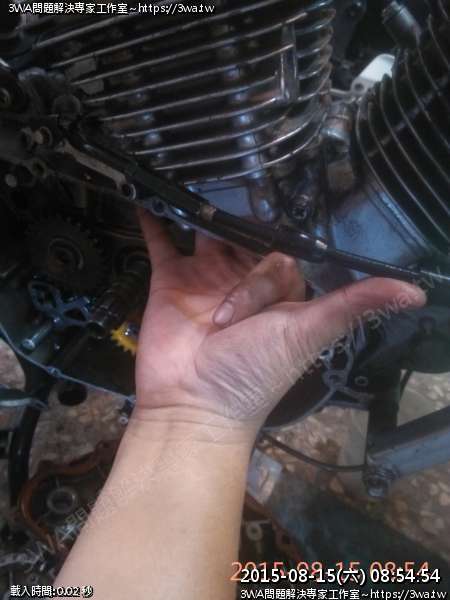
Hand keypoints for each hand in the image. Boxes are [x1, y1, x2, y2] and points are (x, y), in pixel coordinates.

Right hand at [134, 211, 425, 442]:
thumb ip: (352, 305)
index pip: (280, 255)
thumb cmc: (253, 371)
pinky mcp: (169, 280)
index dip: (269, 267)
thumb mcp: (307, 331)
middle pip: (246, 238)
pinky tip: (150, 195)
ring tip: (197, 179)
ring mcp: (205, 278)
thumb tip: (416, 292)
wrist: (192, 404)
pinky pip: (163, 242)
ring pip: (210, 233)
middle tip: (229, 204)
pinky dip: (157, 221)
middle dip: (240, 231)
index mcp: (278, 294)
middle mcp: (243, 282)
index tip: (256, 291)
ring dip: (205, 211)